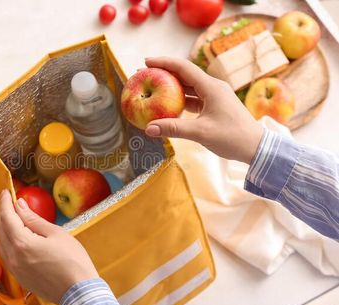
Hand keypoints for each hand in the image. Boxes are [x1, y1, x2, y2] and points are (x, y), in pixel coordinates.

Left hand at [0, 190, 97, 303]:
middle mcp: (13, 257)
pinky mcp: (20, 277)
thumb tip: (20, 205)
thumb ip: (34, 219)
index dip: (5, 202)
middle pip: (1, 229)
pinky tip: (16, 237)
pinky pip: (7, 255)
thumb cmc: (72, 260)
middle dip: (3, 213)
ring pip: (2, 243)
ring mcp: (15, 269)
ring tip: (12, 217)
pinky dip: (8, 241)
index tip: (5, 192)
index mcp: (22, 243)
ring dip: (4, 228)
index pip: (7, 217)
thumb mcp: (55, 233)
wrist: (78, 291)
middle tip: (8, 201)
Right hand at [144, 57, 263, 163]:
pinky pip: (194, 98)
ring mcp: (215, 96)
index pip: (184, 68)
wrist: (256, 147)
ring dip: (171, 86)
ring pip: (189, 87)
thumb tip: (149, 128)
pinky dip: (180, 99)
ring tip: (153, 87)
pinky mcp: (215, 106)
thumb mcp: (200, 133)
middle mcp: (213, 87)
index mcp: (211, 87)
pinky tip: (168, 105)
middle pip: (185, 74)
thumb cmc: (232, 138)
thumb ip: (173, 128)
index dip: (164, 62)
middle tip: (144, 74)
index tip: (146, 61)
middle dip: (164, 73)